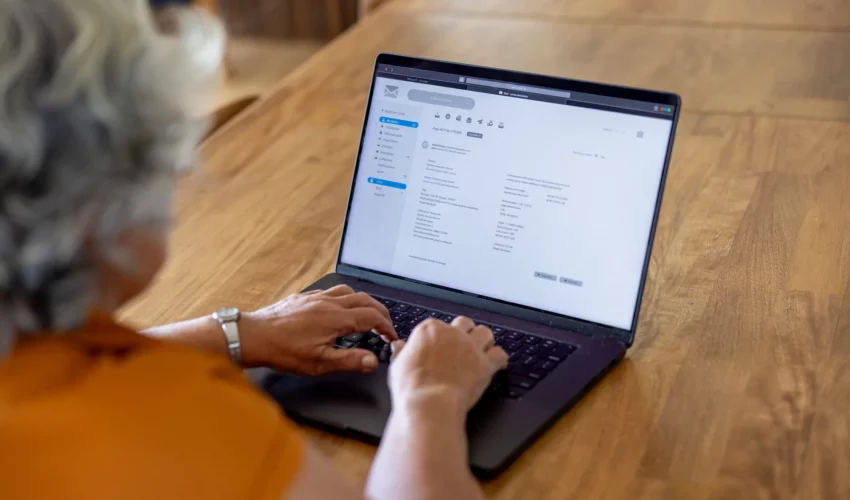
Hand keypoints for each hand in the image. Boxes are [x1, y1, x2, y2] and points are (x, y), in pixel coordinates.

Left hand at [239, 285, 396, 374]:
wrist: (253, 336)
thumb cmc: (282, 350)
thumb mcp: (318, 363)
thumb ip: (349, 361)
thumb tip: (372, 361)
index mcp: (336, 317)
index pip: (372, 317)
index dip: (386, 327)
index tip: (391, 336)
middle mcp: (328, 302)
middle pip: (365, 300)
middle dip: (380, 312)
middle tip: (386, 325)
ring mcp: (316, 297)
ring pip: (349, 291)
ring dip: (364, 302)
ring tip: (368, 314)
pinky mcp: (304, 297)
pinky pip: (332, 291)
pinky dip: (345, 298)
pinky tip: (339, 308)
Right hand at [388, 317, 507, 417]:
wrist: (430, 403)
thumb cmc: (412, 387)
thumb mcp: (397, 366)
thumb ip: (402, 352)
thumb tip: (400, 347)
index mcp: (430, 329)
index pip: (439, 325)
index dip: (441, 337)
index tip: (440, 347)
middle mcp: (452, 333)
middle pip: (465, 323)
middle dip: (464, 332)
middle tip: (462, 345)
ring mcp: (470, 347)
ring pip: (485, 333)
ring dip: (484, 341)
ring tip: (482, 350)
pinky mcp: (485, 364)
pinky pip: (500, 354)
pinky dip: (500, 359)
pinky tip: (497, 364)